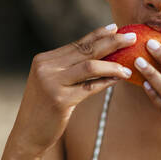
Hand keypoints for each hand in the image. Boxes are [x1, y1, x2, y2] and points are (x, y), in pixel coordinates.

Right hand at [2, 24, 135, 157]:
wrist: (28, 132)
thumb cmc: (46, 105)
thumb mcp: (54, 80)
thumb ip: (71, 66)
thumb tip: (102, 51)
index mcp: (45, 59)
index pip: (78, 43)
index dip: (99, 34)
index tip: (115, 28)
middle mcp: (47, 67)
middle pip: (86, 50)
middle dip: (112, 42)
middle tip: (131, 37)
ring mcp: (52, 83)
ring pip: (90, 66)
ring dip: (113, 65)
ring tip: (128, 67)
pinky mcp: (59, 100)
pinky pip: (90, 87)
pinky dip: (107, 82)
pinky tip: (119, 79)